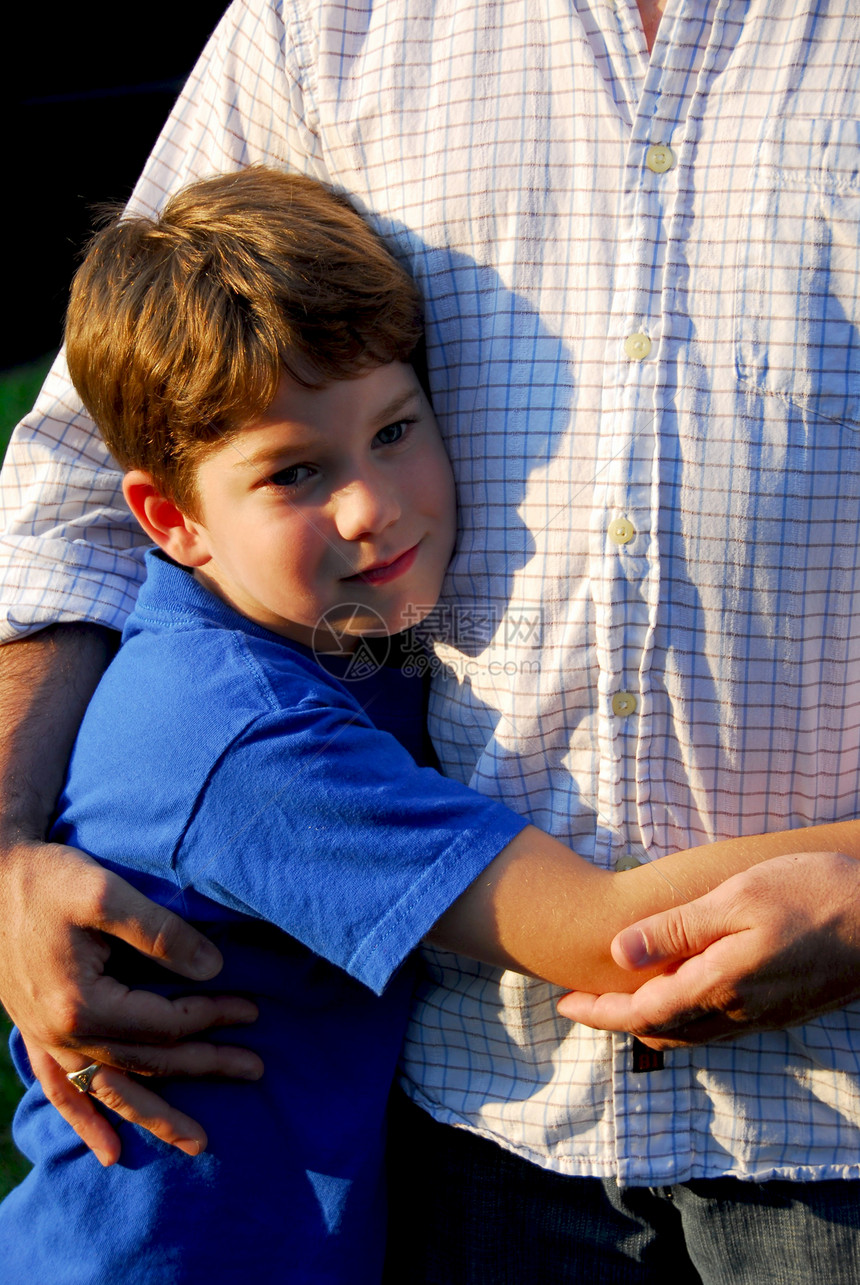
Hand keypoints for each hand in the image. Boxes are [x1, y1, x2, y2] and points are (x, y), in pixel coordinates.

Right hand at [0, 839, 262, 1165]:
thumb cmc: (49, 880)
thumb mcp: (105, 892)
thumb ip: (160, 932)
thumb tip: (212, 968)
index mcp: (83, 1004)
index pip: (165, 1024)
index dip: (212, 1018)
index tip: (252, 1010)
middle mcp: (63, 1035)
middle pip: (147, 1063)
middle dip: (205, 1066)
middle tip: (255, 1069)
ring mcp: (48, 1040)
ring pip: (111, 1090)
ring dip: (155, 1117)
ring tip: (197, 1143)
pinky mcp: (37, 1034)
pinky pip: (62, 1091)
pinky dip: (85, 1122)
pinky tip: (108, 1151)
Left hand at [556, 850, 859, 1048]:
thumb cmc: (813, 895)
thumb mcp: (736, 898)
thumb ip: (677, 929)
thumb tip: (618, 953)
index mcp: (720, 984)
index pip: (643, 1013)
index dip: (599, 1013)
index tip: (565, 1004)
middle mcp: (738, 1012)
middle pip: (661, 1031)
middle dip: (616, 1021)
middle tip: (581, 1002)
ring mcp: (762, 1016)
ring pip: (690, 1035)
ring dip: (648, 1022)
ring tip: (619, 1000)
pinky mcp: (779, 1010)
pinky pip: (717, 1027)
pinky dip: (683, 1018)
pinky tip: (678, 993)